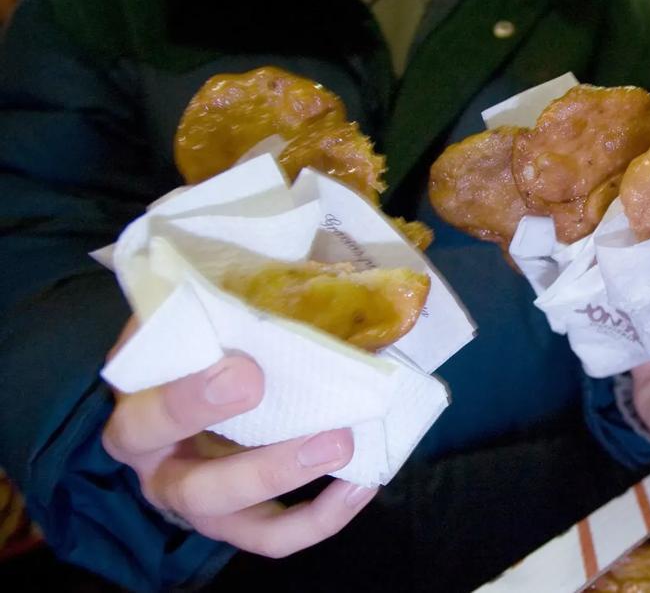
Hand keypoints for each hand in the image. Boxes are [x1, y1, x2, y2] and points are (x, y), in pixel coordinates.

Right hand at [101, 319, 376, 557]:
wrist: (193, 375)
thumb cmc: (200, 337)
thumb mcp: (196, 310)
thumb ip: (221, 296)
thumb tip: (295, 265)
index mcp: (136, 405)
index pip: (145, 413)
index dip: (190, 398)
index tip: (243, 366)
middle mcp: (158, 464)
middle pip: (189, 486)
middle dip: (255, 462)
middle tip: (325, 430)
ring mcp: (197, 499)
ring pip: (231, 515)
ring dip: (289, 484)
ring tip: (343, 445)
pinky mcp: (237, 520)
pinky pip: (274, 535)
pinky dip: (320, 517)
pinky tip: (361, 484)